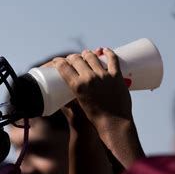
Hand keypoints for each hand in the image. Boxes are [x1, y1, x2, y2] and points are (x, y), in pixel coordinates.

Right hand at [45, 48, 144, 167]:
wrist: (113, 124)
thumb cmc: (93, 118)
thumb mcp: (76, 107)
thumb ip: (69, 100)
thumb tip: (63, 97)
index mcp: (77, 86)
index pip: (63, 66)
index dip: (58, 61)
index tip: (57, 61)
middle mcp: (89, 78)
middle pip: (77, 59)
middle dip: (72, 57)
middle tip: (72, 59)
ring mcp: (103, 75)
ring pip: (93, 56)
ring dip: (87, 53)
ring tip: (86, 54)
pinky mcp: (116, 76)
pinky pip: (112, 59)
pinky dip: (108, 52)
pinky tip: (104, 50)